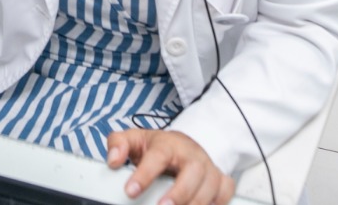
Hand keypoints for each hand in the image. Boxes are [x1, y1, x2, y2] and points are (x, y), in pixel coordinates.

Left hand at [106, 130, 233, 204]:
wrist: (185, 145)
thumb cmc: (159, 146)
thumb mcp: (135, 139)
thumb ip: (118, 144)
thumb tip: (112, 160)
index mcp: (169, 144)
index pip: (158, 155)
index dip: (145, 174)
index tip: (130, 191)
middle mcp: (192, 155)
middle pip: (193, 171)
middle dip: (179, 192)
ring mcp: (208, 168)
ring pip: (212, 185)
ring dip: (197, 203)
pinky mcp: (220, 181)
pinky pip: (225, 193)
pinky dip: (217, 203)